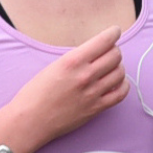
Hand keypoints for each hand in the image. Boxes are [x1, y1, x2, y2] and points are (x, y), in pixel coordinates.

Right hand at [5, 25, 129, 152]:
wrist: (30, 121)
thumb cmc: (34, 94)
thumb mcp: (52, 68)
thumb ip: (75, 60)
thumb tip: (93, 55)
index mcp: (72, 62)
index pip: (103, 41)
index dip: (113, 33)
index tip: (115, 31)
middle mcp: (85, 75)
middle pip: (115, 55)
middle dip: (114, 51)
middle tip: (108, 52)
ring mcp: (93, 93)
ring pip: (120, 72)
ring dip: (117, 67)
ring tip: (110, 68)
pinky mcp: (97, 108)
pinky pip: (121, 93)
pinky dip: (122, 85)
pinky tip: (117, 83)